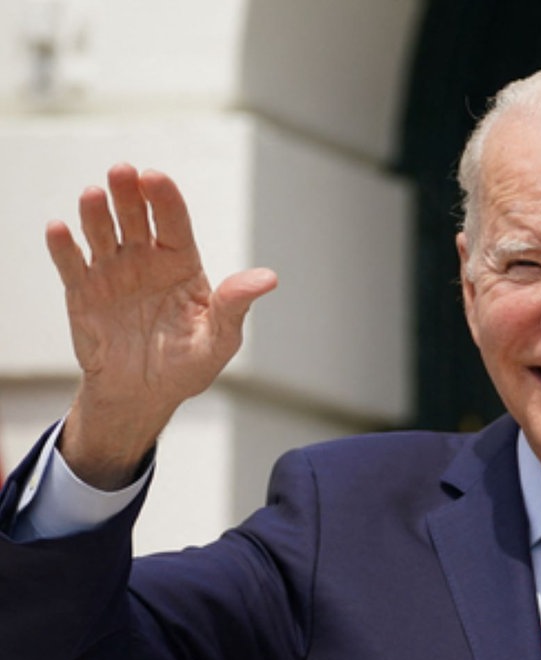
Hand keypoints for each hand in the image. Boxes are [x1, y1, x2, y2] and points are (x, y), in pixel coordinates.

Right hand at [46, 163, 277, 487]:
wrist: (145, 396)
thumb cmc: (188, 366)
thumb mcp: (220, 339)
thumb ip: (236, 305)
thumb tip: (269, 278)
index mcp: (180, 263)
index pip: (174, 222)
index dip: (164, 198)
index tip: (155, 178)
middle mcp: (145, 259)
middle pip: (135, 217)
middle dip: (128, 193)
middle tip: (123, 172)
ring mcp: (112, 272)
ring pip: (102, 233)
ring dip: (95, 213)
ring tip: (93, 196)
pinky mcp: (83, 291)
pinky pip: (71, 264)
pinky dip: (63, 246)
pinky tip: (59, 230)